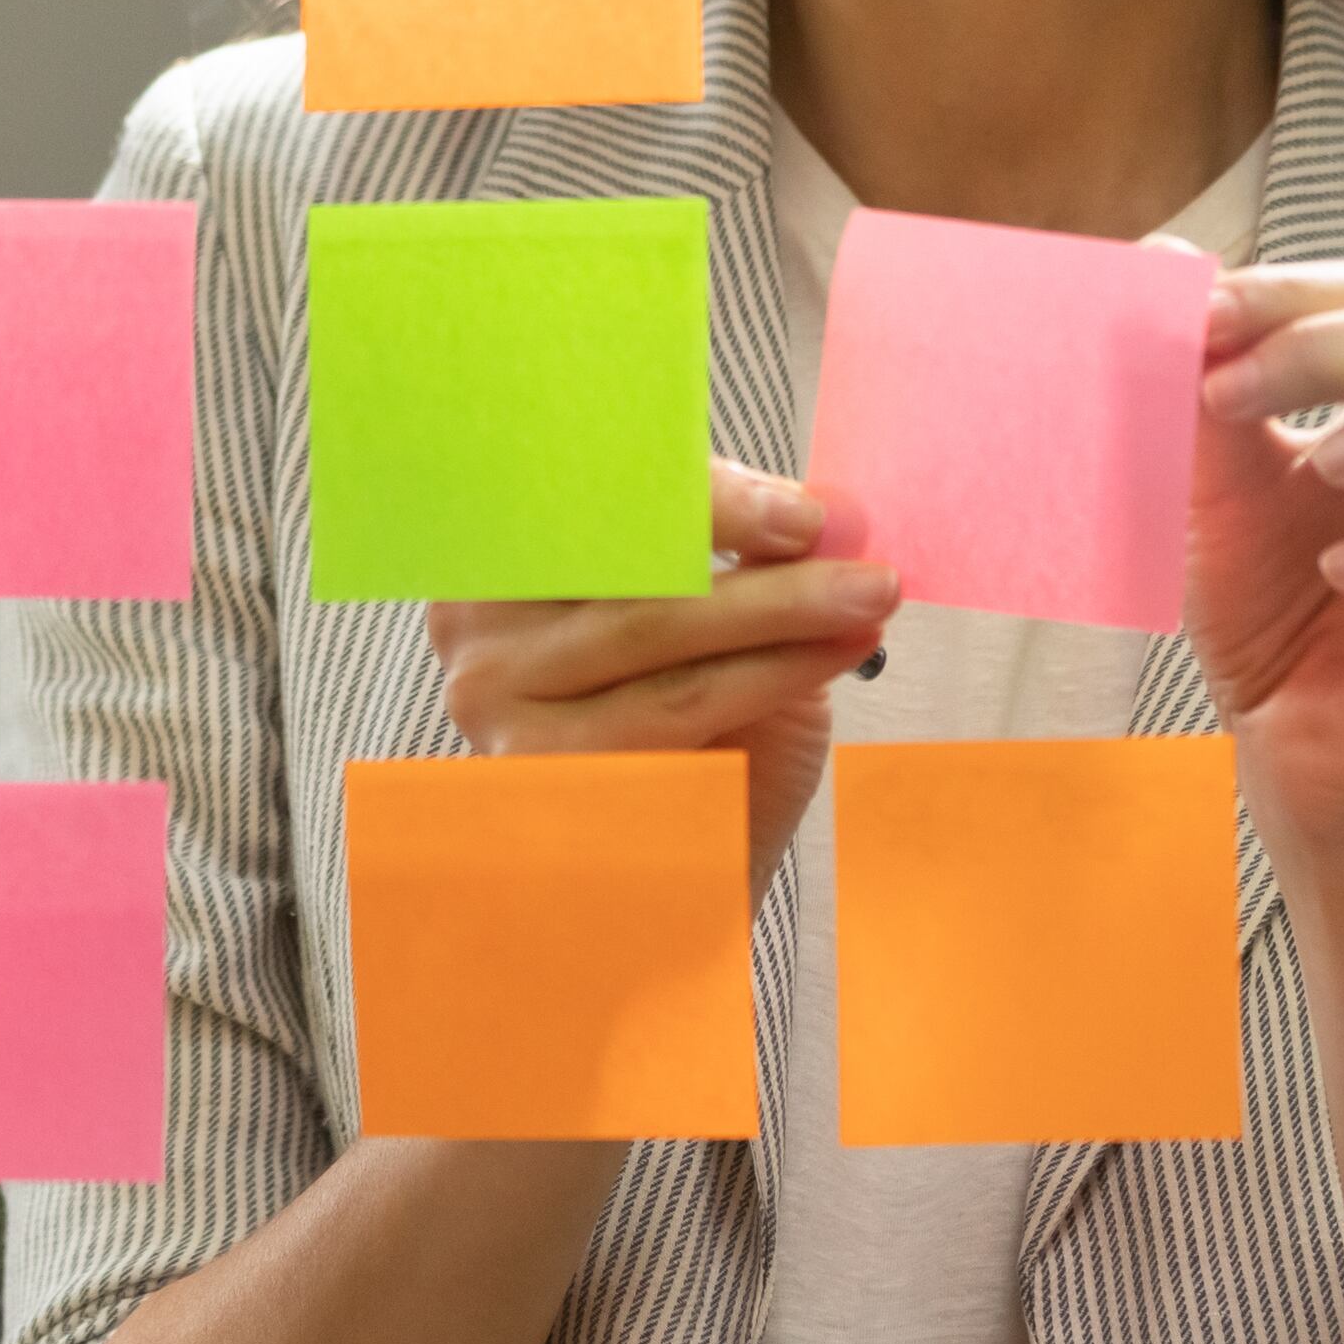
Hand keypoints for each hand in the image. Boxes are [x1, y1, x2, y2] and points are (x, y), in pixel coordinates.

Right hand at [429, 458, 897, 883]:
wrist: (679, 856)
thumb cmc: (703, 725)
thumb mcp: (722, 610)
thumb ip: (752, 551)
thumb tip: (829, 509)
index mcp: (506, 546)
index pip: (594, 487)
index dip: (698, 489)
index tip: (798, 509)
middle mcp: (474, 615)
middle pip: (627, 556)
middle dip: (755, 551)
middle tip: (855, 554)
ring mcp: (493, 693)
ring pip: (655, 627)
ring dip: (780, 608)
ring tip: (869, 599)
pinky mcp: (535, 764)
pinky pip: (669, 702)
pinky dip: (766, 672)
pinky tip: (831, 656)